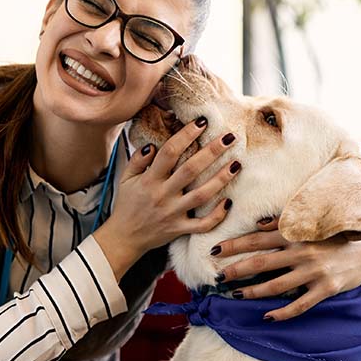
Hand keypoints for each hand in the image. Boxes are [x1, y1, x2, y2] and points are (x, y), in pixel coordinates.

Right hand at [95, 118, 238, 278]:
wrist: (123, 238)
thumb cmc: (126, 205)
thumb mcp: (125, 179)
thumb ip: (137, 160)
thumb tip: (154, 145)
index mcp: (149, 180)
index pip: (169, 152)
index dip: (186, 135)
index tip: (201, 122)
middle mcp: (162, 195)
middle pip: (190, 170)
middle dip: (211, 152)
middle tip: (230, 137)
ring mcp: (173, 213)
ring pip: (201, 195)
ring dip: (220, 179)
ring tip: (237, 164)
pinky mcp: (179, 229)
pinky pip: (202, 224)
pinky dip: (217, 215)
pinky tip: (229, 202)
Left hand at [212, 217, 360, 320]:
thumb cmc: (335, 236)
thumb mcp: (311, 224)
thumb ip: (283, 223)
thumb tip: (257, 224)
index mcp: (296, 234)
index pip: (257, 239)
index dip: (234, 245)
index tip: (214, 251)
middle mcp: (302, 252)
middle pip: (261, 262)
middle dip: (236, 270)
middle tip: (218, 277)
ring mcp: (314, 272)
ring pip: (276, 286)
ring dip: (253, 292)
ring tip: (237, 294)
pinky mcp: (326, 289)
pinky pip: (299, 305)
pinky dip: (282, 313)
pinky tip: (266, 316)